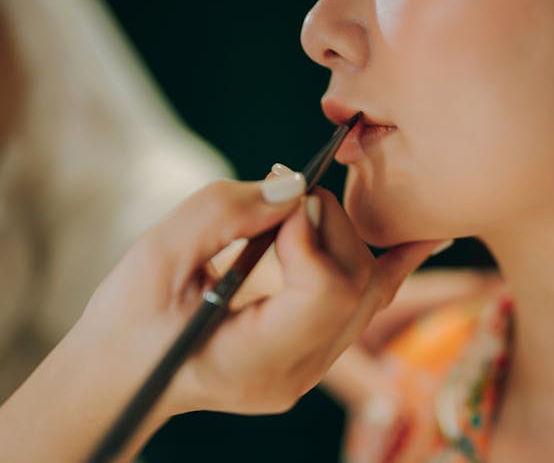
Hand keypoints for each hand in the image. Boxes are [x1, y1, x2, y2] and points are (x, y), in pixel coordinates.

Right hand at [0, 171, 445, 460]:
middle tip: (287, 189)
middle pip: (356, 284)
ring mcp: (311, 367)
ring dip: (347, 234)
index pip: (326, 290)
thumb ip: (224, 212)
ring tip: (312, 201)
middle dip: (330, 222)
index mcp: (256, 361)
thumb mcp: (157, 256)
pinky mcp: (313, 351)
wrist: (125, 371)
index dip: (310, 232)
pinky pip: (364, 303)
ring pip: (369, 291)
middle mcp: (297, 373)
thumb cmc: (129, 318)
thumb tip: (294, 184)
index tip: (276, 200)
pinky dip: (387, 263)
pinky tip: (424, 238)